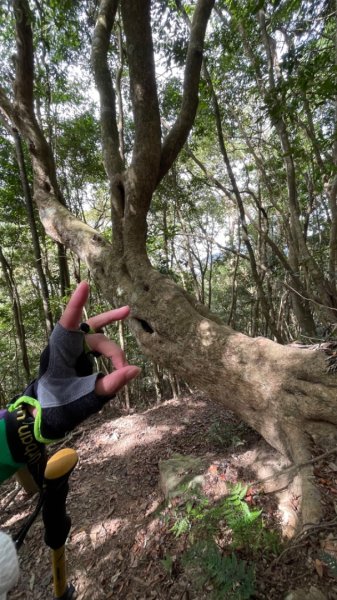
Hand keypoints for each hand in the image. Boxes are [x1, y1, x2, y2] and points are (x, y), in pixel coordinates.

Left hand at [59, 281, 139, 395]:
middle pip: (95, 334)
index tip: (85, 285)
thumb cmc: (61, 405)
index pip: (70, 320)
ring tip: (125, 365)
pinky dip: (111, 356)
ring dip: (113, 351)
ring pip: (99, 340)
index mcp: (62, 350)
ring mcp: (75, 351)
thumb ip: (111, 383)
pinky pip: (99, 350)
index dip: (77, 302)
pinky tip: (121, 368)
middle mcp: (69, 346)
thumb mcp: (87, 397)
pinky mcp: (81, 358)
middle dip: (112, 343)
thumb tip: (136, 370)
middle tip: (127, 332)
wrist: (46, 416)